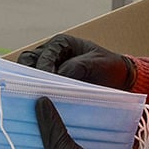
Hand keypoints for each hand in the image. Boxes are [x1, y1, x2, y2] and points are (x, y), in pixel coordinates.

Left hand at [0, 97, 119, 148]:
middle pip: (17, 146)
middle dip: (11, 129)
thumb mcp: (59, 148)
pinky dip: (48, 128)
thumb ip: (49, 125)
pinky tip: (48, 112)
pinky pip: (51, 140)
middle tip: (4, 108)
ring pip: (34, 141)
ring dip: (32, 126)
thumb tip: (40, 101)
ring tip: (25, 105)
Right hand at [17, 34, 134, 89]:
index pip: (42, 55)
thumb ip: (77, 67)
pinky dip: (37, 94)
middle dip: (29, 76)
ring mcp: (49, 70)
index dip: (42, 69)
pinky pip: (38, 88)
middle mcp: (51, 55)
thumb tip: (58, 76)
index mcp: (60, 44)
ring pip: (29, 75)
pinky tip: (41, 105)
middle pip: (28, 62)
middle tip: (37, 91)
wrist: (120, 80)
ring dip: (31, 85)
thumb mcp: (96, 64)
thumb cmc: (109, 67)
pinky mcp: (51, 84)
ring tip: (37, 99)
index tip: (47, 82)